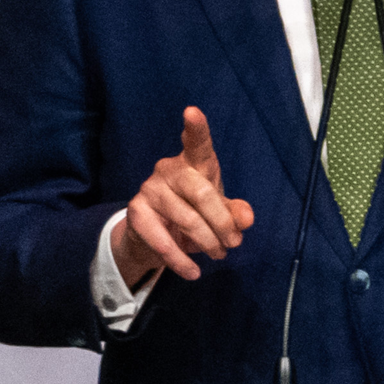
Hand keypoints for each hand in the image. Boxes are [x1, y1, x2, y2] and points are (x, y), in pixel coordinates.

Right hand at [112, 106, 255, 284]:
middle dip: (222, 223)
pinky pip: (163, 241)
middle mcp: (169, 169)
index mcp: (193, 162)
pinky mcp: (137, 213)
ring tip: (219, 255)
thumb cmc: (193, 213)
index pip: (196, 143)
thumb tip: (246, 219)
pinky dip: (182, 261)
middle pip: (201, 193)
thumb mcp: (219, 212)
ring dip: (208, 243)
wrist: (154, 237)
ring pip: (187, 219)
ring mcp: (150, 189)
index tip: (192, 112)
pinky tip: (193, 272)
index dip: (196, 128)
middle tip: (233, 244)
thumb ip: (235, 213)